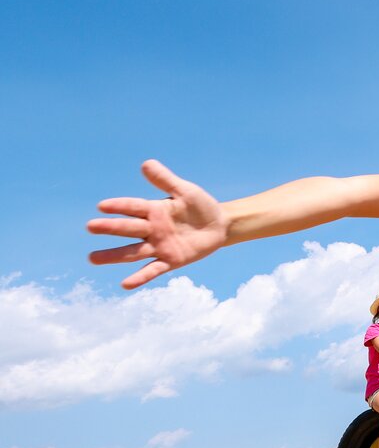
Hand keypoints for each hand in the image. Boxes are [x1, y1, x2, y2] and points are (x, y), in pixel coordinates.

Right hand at [87, 160, 227, 289]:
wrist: (219, 225)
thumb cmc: (199, 206)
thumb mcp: (185, 191)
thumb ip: (165, 180)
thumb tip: (146, 163)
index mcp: (154, 210)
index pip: (133, 207)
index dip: (119, 206)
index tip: (102, 206)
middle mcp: (152, 229)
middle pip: (128, 228)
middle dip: (110, 228)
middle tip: (90, 226)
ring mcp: (160, 246)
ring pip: (133, 252)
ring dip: (113, 256)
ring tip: (92, 259)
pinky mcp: (171, 260)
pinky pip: (153, 269)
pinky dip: (140, 277)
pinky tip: (125, 284)